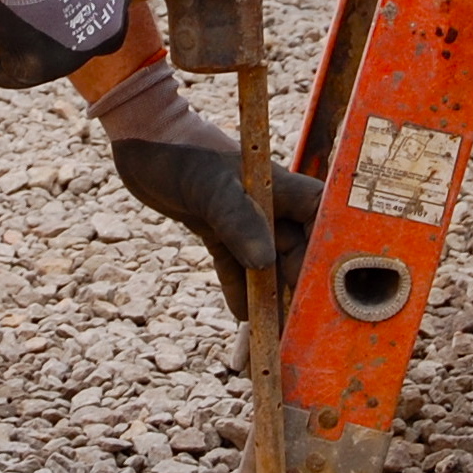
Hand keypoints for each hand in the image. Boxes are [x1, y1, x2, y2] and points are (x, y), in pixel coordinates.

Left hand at [91, 60, 321, 319]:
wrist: (141, 139)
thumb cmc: (182, 152)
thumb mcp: (210, 187)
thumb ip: (238, 221)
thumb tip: (265, 263)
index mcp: (282, 188)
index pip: (322, 220)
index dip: (331, 252)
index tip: (330, 287)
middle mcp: (271, 206)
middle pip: (297, 252)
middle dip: (300, 287)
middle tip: (301, 326)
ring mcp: (245, 219)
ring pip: (267, 266)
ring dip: (270, 296)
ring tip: (276, 332)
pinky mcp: (219, 231)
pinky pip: (236, 268)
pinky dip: (240, 290)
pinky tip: (243, 317)